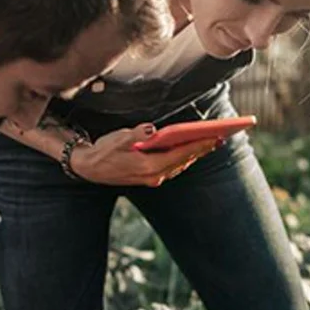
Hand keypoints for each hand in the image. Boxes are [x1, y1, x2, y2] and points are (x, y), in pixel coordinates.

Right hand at [69, 124, 221, 187]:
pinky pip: (172, 167)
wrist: (89, 168)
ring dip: (194, 154)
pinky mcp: (149, 177)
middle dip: (202, 149)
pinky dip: (183, 158)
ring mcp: (152, 178)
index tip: (216, 138)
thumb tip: (151, 130)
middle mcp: (153, 175)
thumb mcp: (118, 139)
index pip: (181, 154)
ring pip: (179, 165)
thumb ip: (136, 134)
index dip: (200, 145)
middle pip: (184, 161)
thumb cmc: (104, 151)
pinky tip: (189, 151)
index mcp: (149, 166)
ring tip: (210, 143)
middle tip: (220, 138)